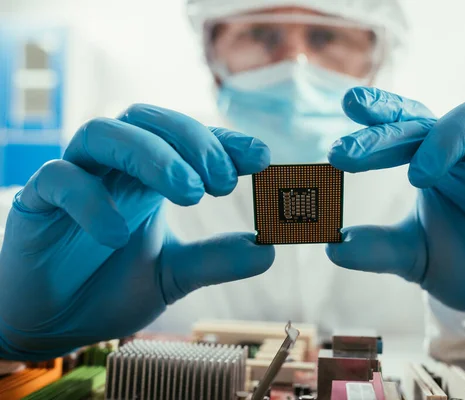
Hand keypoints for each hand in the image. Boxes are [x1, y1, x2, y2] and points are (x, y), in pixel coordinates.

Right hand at [0, 105, 274, 359]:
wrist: (53, 323)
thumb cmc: (111, 288)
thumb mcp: (175, 274)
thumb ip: (217, 259)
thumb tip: (270, 248)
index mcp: (148, 176)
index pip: (187, 140)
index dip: (225, 141)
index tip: (263, 157)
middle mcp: (113, 167)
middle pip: (148, 118)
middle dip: (192, 142)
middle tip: (223, 182)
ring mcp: (75, 176)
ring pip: (104, 132)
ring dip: (152, 155)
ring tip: (189, 193)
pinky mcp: (37, 200)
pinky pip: (60, 178)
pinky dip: (92, 199)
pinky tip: (118, 234)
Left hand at [327, 87, 464, 322]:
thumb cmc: (464, 260)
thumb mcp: (415, 256)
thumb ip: (378, 249)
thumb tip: (331, 246)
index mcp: (429, 160)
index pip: (400, 128)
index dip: (374, 122)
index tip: (339, 127)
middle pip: (428, 118)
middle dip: (387, 130)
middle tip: (347, 153)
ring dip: (450, 136)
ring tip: (419, 176)